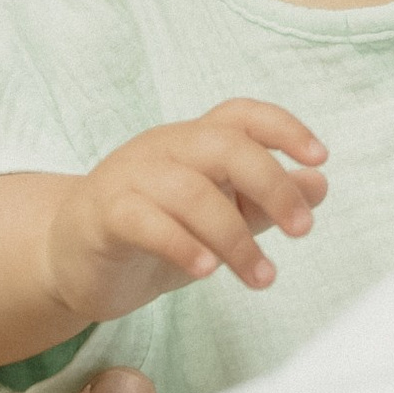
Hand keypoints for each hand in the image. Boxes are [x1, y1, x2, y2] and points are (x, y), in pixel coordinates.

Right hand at [42, 100, 328, 324]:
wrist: (73, 260)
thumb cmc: (153, 233)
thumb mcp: (219, 217)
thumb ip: (264, 203)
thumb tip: (319, 185)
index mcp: (194, 142)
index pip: (242, 115)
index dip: (284, 127)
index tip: (320, 157)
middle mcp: (164, 149)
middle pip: (225, 145)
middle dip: (272, 185)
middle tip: (303, 230)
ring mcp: (130, 177)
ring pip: (191, 191)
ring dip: (236, 237)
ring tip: (261, 277)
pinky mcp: (104, 215)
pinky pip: (145, 221)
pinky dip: (182, 244)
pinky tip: (208, 271)